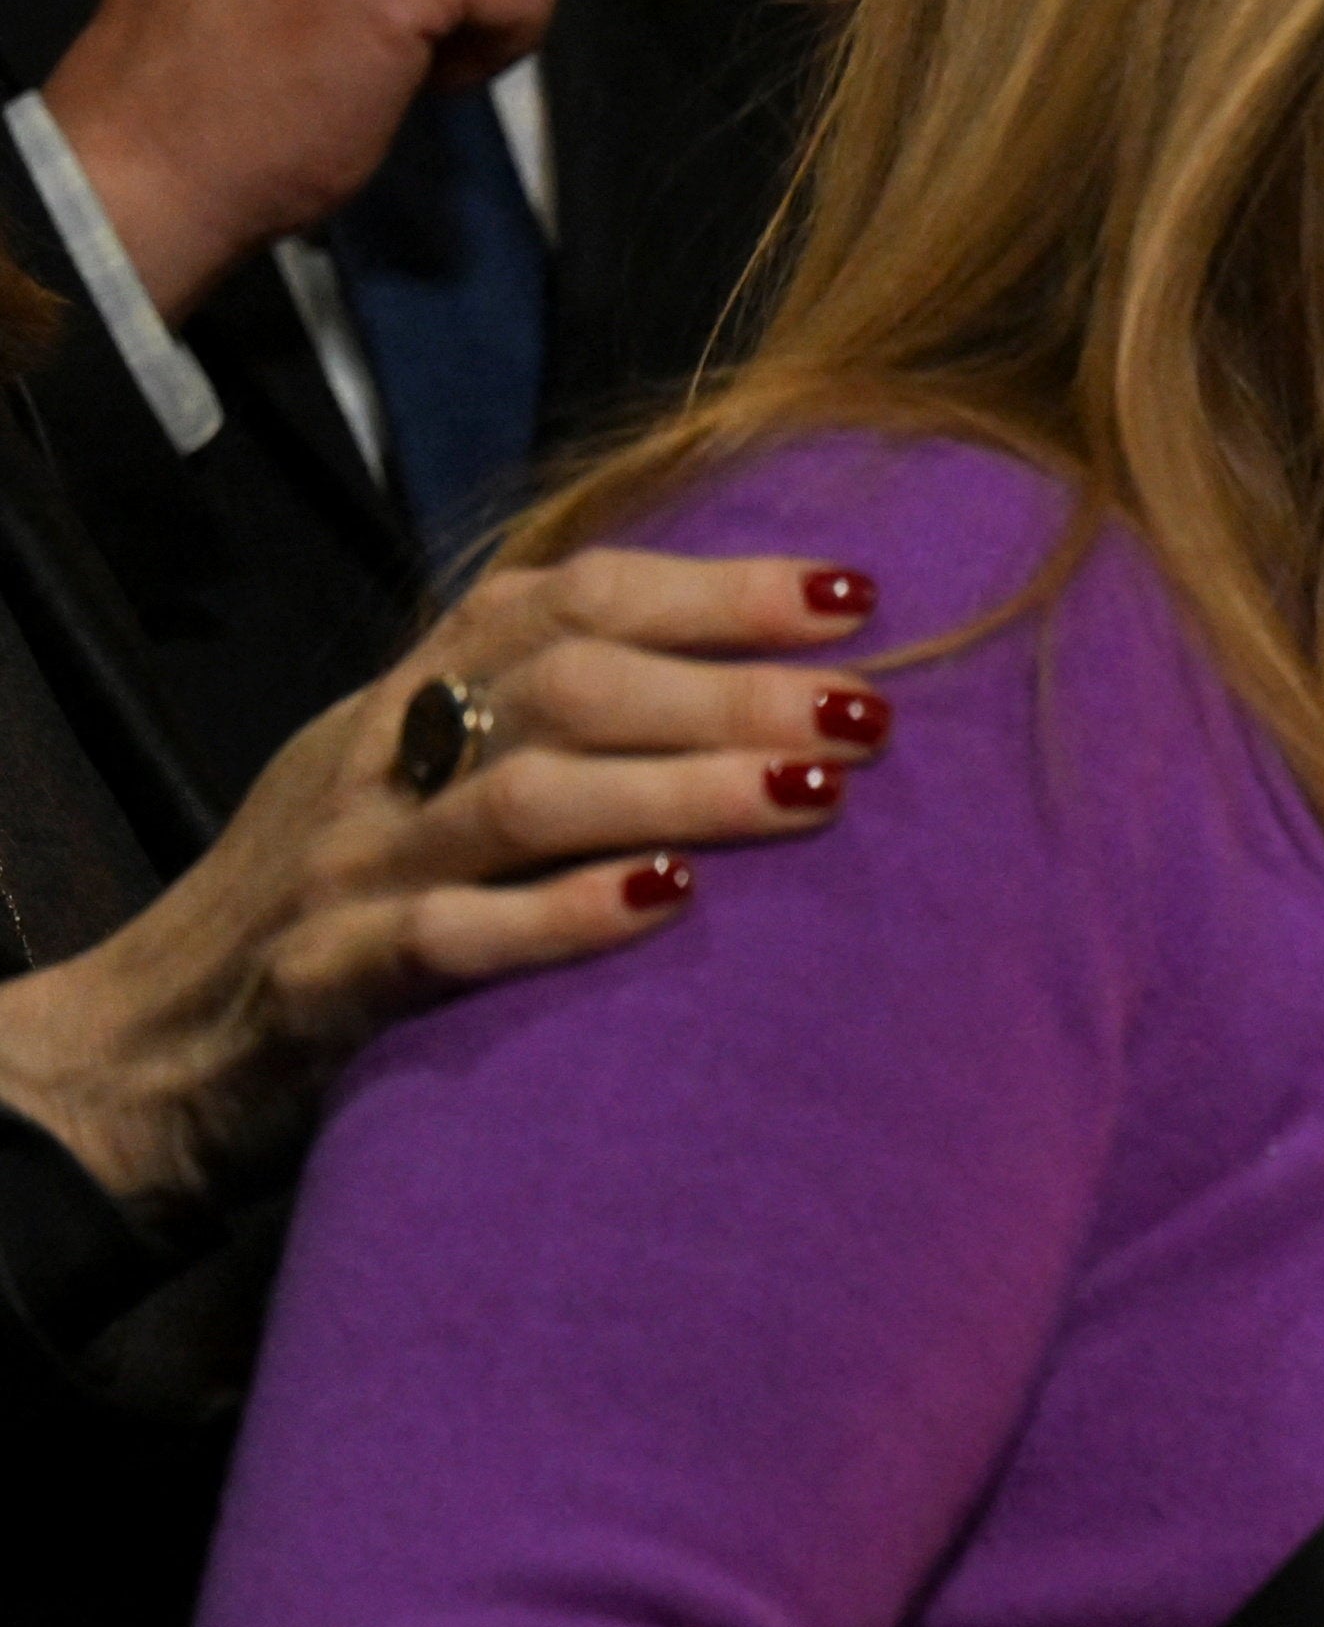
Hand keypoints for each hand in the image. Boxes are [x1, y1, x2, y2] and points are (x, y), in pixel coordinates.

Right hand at [0, 548, 882, 1228]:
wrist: (148, 1037)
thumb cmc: (336, 895)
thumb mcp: (419, 776)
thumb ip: (545, 722)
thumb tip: (754, 684)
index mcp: (416, 693)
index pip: (569, 600)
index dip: (713, 588)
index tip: (856, 594)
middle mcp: (386, 759)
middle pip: (568, 687)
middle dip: (729, 690)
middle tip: (871, 710)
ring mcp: (354, 865)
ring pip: (527, 800)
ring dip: (681, 787)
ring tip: (816, 792)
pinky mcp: (333, 979)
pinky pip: (450, 935)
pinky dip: (563, 916)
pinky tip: (669, 902)